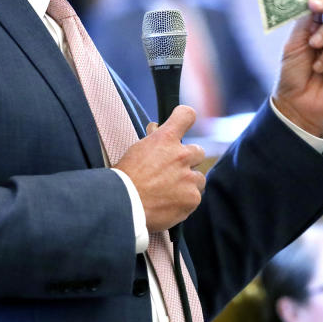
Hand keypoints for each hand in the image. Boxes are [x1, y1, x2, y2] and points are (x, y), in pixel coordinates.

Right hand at [113, 105, 205, 232]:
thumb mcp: (137, 150)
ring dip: (189, 183)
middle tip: (173, 171)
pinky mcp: (192, 198)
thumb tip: (157, 129)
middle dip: (188, 160)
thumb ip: (153, 140)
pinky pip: (195, 197)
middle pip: (198, 151)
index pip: (186, 115)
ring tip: (170, 192)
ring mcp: (189, 178)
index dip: (185, 118)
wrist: (124, 206)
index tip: (183, 125)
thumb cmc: (125, 178)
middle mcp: (181, 155)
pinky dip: (185, 202)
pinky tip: (169, 204)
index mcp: (165, 139)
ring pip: (199, 178)